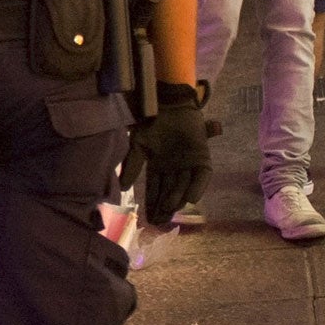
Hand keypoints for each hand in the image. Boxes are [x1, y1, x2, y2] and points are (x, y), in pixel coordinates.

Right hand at [120, 86, 210, 225]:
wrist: (169, 103)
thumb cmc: (152, 122)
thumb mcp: (138, 145)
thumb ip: (132, 165)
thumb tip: (122, 187)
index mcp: (159, 166)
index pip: (155, 190)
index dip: (153, 203)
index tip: (149, 218)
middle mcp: (174, 168)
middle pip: (170, 192)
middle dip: (165, 206)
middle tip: (160, 220)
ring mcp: (189, 163)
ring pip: (184, 186)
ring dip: (178, 198)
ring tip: (171, 210)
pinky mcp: (202, 156)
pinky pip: (202, 175)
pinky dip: (198, 186)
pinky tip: (191, 199)